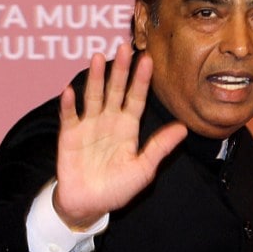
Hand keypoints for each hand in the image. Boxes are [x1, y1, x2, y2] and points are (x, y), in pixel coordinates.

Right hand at [54, 43, 187, 229]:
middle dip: (120, 70)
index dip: (141, 80)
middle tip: (125, 47)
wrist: (89, 205)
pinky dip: (69, 104)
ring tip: (97, 58)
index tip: (148, 60)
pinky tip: (69, 91)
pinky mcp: (69, 135)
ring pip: (93, 96)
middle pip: (115, 90)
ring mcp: (88, 126)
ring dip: (95, 78)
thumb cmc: (117, 188)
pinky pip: (70, 116)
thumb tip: (183, 128)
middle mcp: (109, 121)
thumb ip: (159, 147)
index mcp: (128, 127)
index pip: (136, 98)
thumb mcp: (143, 169)